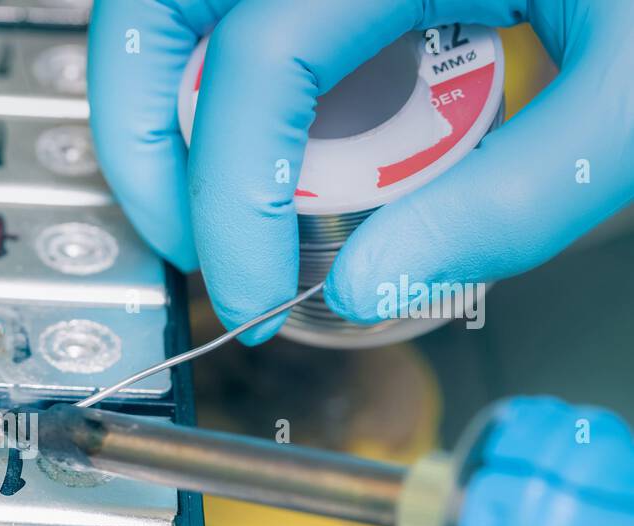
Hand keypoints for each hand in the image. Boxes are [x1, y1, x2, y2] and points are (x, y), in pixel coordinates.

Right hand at [88, 0, 633, 342]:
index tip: (255, 297)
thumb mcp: (632, 89)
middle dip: (141, 144)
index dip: (231, 201)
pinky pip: (229, 10)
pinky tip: (278, 138)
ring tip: (210, 199)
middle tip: (188, 241)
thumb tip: (366, 284)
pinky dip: (219, 77)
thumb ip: (511, 199)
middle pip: (154, 8)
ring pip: (170, 4)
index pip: (255, 65)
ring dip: (161, 107)